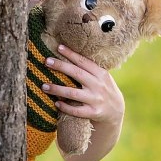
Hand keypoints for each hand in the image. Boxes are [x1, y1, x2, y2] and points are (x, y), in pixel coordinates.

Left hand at [42, 44, 124, 160]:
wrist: (116, 111)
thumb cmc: (104, 90)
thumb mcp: (102, 78)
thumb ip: (90, 70)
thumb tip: (68, 57)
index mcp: (101, 74)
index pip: (84, 62)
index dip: (71, 54)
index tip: (59, 47)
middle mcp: (99, 85)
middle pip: (77, 74)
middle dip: (61, 66)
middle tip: (46, 61)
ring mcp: (96, 100)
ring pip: (73, 93)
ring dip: (57, 89)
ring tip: (44, 86)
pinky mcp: (93, 113)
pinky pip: (76, 110)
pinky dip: (65, 107)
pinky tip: (56, 103)